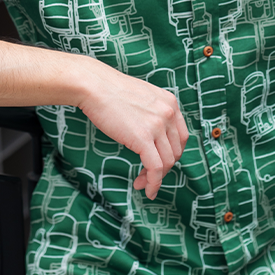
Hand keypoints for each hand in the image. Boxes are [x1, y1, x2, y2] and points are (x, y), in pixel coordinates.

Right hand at [77, 61, 188, 199]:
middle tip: (148, 176)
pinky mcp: (143, 137)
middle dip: (164, 168)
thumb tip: (152, 135)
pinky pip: (155, 168)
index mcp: (170, 103)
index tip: (159, 162)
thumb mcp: (142, 98)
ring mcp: (158, 125)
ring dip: (156, 178)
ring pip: (167, 162)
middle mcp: (169, 113)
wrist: (94, 85)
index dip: (172, 154)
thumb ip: (153, 113)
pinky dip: (153, 183)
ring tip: (142, 183)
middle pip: (176, 151)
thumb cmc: (110, 92)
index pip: (180, 137)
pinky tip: (146, 189)